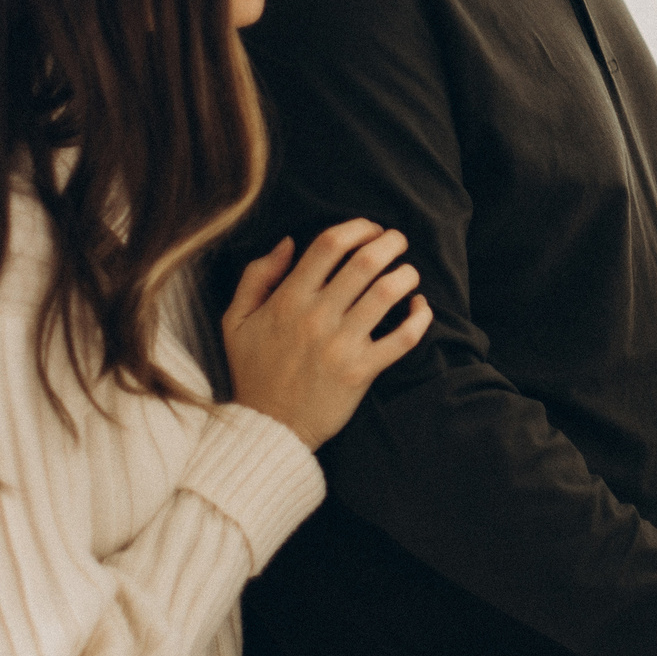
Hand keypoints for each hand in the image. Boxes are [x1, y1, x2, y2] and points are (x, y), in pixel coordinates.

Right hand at [220, 221, 431, 447]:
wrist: (268, 427)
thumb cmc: (253, 371)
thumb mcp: (236, 320)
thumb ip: (257, 276)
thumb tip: (289, 241)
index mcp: (287, 300)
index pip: (329, 245)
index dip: (357, 228)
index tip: (370, 229)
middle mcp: (316, 317)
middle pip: (365, 262)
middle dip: (390, 243)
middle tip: (398, 241)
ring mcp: (341, 345)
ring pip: (387, 294)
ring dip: (406, 275)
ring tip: (408, 272)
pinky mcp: (362, 371)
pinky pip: (402, 338)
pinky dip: (420, 317)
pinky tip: (420, 307)